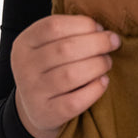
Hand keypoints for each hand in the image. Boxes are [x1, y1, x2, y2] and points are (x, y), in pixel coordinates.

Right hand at [11, 15, 119, 137]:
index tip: (100, 28)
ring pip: (71, 74)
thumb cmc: (51, 70)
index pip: (53, 26)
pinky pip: (75, 101)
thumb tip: (103, 30)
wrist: (37, 108)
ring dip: (97, 65)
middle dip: (97, 43)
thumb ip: (69, 34)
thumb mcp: (48, 47)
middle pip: (65, 49)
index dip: (83, 24)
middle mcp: (24, 67)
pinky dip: (95, 89)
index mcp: (24, 43)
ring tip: (107, 63)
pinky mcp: (46, 113)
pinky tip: (103, 82)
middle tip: (113, 44)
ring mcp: (33, 92)